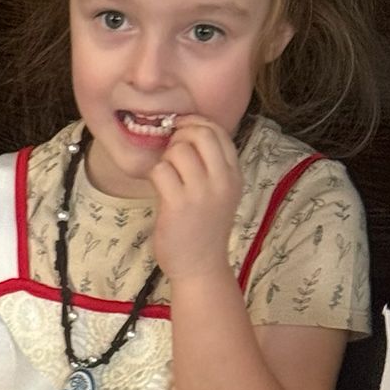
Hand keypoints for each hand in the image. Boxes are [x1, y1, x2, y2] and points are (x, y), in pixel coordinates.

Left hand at [149, 116, 242, 285]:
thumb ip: (212, 165)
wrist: (200, 266)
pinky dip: (155, 174)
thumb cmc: (204, 229)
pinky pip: (161, 171)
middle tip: (170, 152)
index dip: (196, 123)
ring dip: (165, 158)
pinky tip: (158, 188)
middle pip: (200, 133)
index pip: (219, 131)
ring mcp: (200, 192)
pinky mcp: (178, 205)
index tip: (181, 130)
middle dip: (180, 135)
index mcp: (234, 174)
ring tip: (166, 176)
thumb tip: (188, 131)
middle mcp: (222, 180)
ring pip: (178, 150)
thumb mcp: (220, 193)